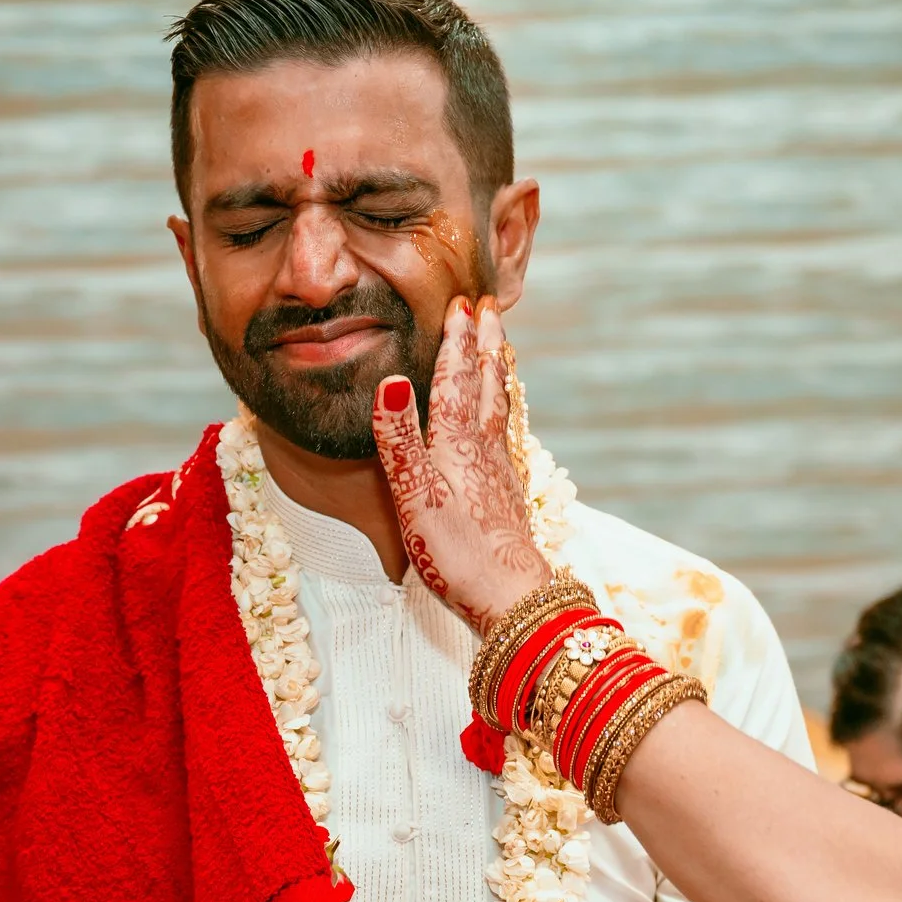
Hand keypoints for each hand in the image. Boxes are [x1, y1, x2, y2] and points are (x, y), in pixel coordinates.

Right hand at [371, 295, 554, 632]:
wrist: (510, 598)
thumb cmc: (456, 552)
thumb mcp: (415, 495)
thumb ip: (400, 439)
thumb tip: (391, 379)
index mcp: (458, 444)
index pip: (456, 380)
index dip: (456, 342)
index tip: (462, 303)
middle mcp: (483, 450)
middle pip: (487, 386)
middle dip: (485, 345)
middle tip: (491, 308)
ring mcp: (499, 472)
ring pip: (501, 408)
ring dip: (498, 374)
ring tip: (500, 351)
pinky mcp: (506, 496)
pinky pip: (503, 436)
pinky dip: (502, 412)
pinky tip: (501, 424)